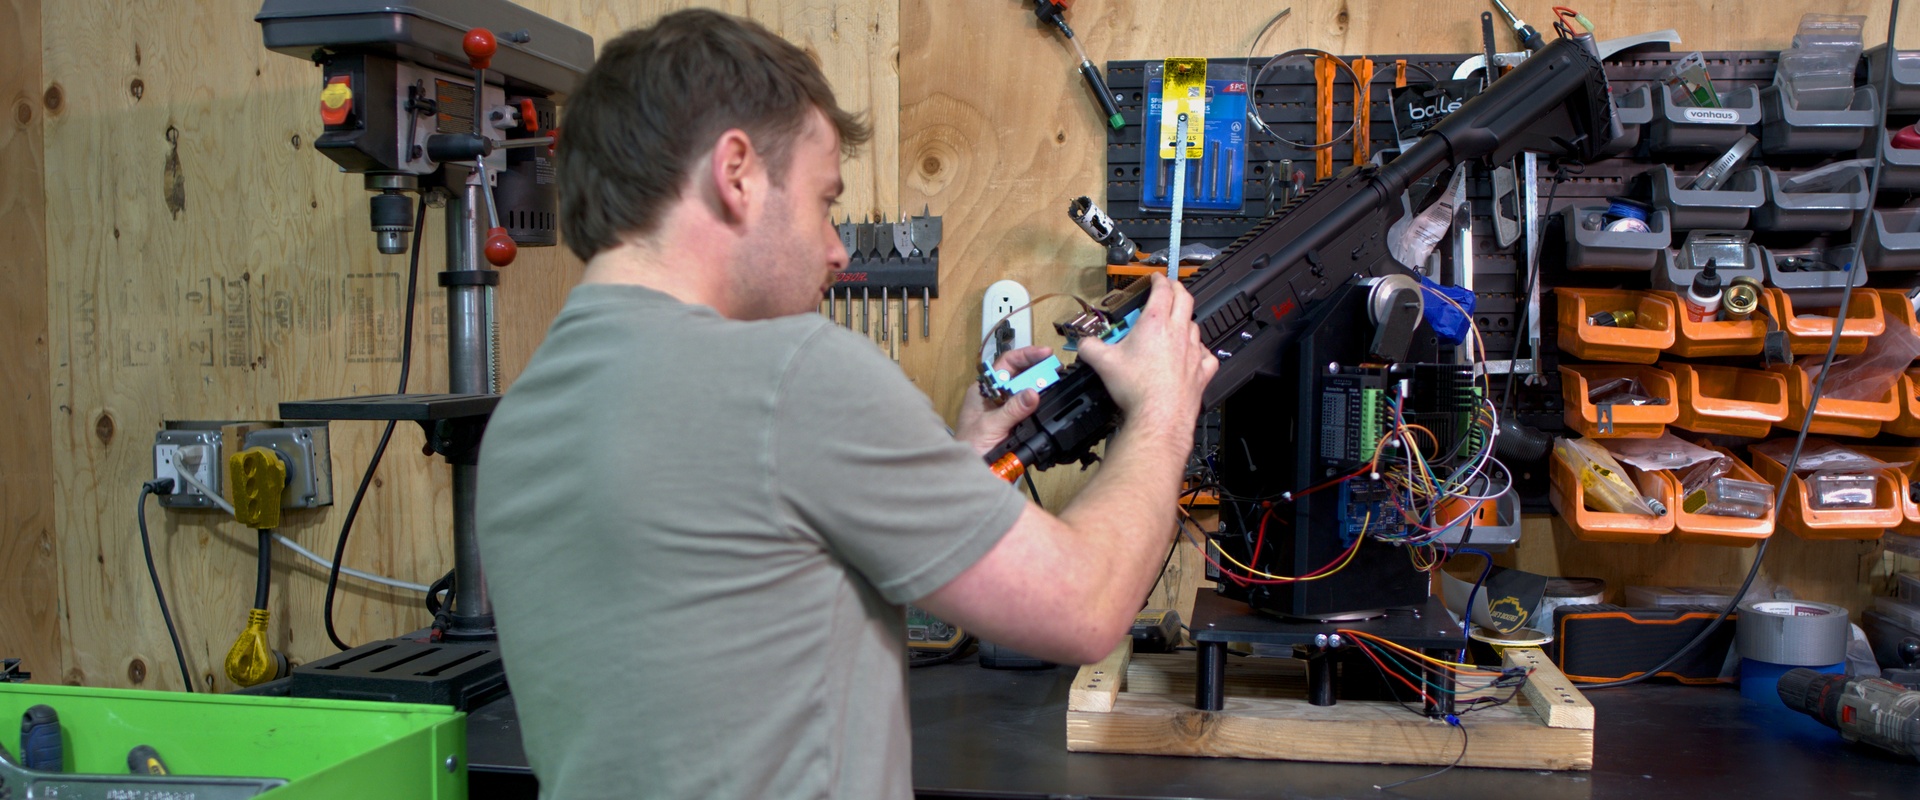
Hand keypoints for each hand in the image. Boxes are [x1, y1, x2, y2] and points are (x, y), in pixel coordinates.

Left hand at [955, 345, 1054, 456]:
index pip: (1006, 363)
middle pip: (1019, 375)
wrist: (969, 473)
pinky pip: (1030, 409)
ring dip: (1040, 388)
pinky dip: (1040, 406)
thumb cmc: (970, 447)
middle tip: (1055, 371)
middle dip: (1037, 371)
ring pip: (1026, 392)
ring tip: (1057, 385)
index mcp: (984, 390)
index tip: (1045, 353)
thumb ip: (1012, 410)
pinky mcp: (1014, 424)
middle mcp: (995, 396)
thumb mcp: (991, 426)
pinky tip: (1050, 405)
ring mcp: (1005, 410)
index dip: (1026, 355)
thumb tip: (1033, 393)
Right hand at [1074, 273, 1216, 428]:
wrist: (1159, 416)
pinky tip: (1195, 354)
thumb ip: (1090, 348)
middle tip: (1172, 287)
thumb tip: (1083, 344)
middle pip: (1185, 300)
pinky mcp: (1202, 371)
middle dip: (1178, 289)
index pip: (1162, 291)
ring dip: (1187, 320)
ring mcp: (1194, 351)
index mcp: (1155, 323)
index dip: (1159, 280)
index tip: (1156, 278)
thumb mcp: (1103, 363)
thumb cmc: (1137, 389)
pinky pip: (1207, 355)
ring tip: (1178, 322)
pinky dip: (1201, 351)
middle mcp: (1178, 332)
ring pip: (1195, 325)